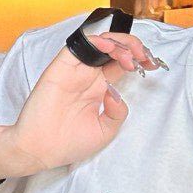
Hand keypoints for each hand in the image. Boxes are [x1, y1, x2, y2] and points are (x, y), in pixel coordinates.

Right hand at [0, 29, 164, 177]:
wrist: (40, 150)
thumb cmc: (68, 143)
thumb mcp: (105, 132)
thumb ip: (118, 113)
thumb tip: (118, 93)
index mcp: (98, 89)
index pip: (120, 65)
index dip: (137, 60)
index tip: (152, 64)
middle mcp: (88, 76)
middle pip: (113, 50)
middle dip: (133, 47)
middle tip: (144, 57)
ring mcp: (75, 71)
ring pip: (99, 44)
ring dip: (118, 43)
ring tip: (130, 56)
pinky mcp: (61, 68)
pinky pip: (79, 46)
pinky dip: (95, 41)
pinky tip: (109, 48)